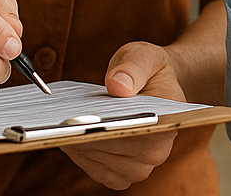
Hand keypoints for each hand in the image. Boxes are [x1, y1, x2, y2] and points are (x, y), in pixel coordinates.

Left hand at [62, 42, 185, 189]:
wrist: (155, 86)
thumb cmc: (149, 70)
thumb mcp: (143, 55)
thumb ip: (133, 67)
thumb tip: (117, 85)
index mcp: (168, 122)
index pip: (134, 133)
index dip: (105, 128)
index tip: (79, 120)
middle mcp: (157, 152)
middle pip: (112, 150)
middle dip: (86, 135)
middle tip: (63, 119)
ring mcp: (139, 168)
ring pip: (100, 163)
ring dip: (80, 145)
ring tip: (66, 124)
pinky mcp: (121, 175)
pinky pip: (96, 170)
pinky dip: (81, 154)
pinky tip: (74, 135)